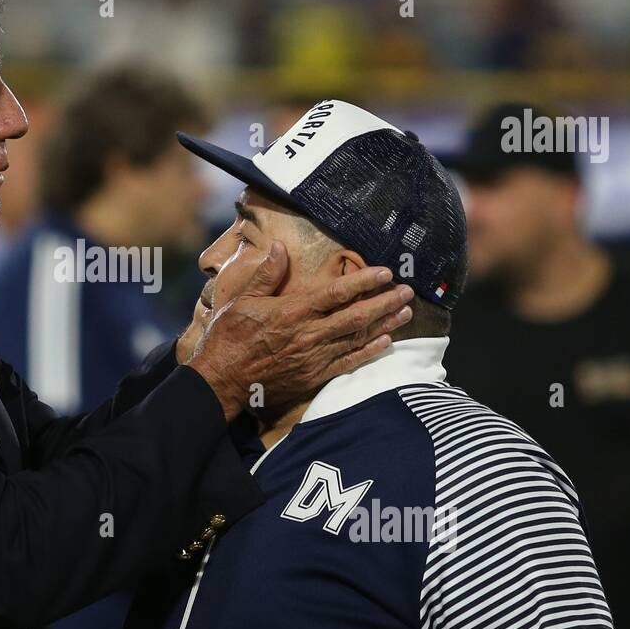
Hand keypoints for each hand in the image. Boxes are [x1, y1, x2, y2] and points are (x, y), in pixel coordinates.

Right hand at [187, 242, 412, 420]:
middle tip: (408, 291)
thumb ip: (266, 275)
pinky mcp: (313, 375)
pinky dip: (368, 352)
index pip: (336, 292)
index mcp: (293, 311)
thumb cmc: (228, 337)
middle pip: (356, 315)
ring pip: (357, 337)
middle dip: (384, 301)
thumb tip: (280, 247)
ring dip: (384, 324)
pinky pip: (348, 362)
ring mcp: (314, 356)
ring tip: (406, 312)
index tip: (385, 272)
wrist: (222, 380)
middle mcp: (309, 334)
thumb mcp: (242, 300)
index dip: (364, 281)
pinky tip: (385, 343)